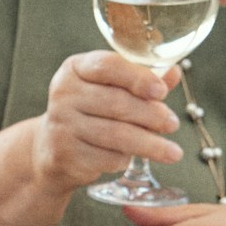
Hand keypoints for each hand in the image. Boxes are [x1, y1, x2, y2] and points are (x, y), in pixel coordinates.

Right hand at [32, 52, 182, 192]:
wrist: (52, 146)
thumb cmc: (91, 110)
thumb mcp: (111, 88)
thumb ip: (142, 79)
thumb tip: (174, 73)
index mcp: (75, 68)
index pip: (108, 66)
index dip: (138, 78)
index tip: (162, 91)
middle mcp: (64, 94)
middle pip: (116, 103)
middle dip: (151, 115)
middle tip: (173, 124)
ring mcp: (62, 125)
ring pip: (116, 135)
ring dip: (150, 144)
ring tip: (173, 152)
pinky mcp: (64, 154)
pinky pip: (106, 158)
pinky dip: (125, 159)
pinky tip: (133, 158)